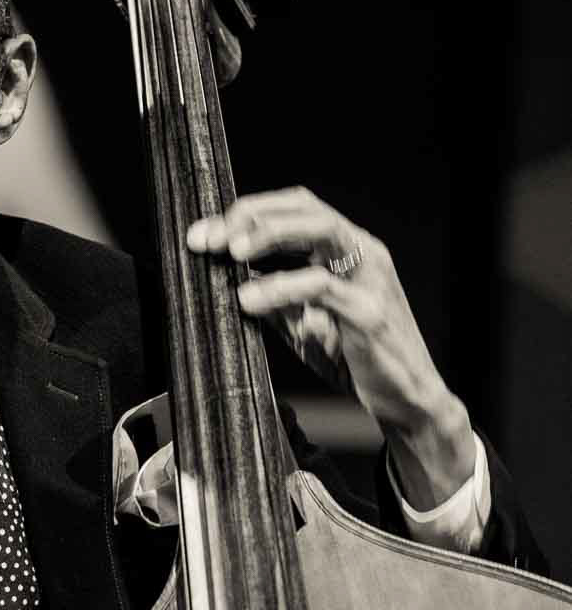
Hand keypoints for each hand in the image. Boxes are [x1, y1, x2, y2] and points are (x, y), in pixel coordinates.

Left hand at [186, 186, 475, 507]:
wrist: (405, 402)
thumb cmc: (352, 356)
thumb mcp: (301, 319)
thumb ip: (272, 293)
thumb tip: (220, 274)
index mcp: (346, 248)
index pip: (296, 208)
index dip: (249, 213)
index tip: (203, 234)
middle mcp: (363, 252)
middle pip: (307, 208)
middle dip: (255, 216)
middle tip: (213, 239)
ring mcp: (370, 278)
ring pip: (322, 231)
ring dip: (271, 235)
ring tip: (232, 253)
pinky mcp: (369, 312)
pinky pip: (322, 287)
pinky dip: (281, 287)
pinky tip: (249, 301)